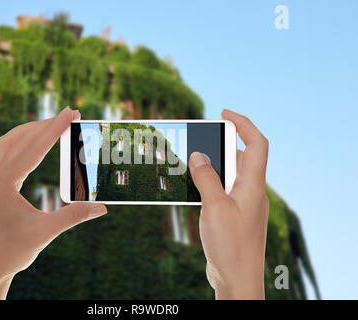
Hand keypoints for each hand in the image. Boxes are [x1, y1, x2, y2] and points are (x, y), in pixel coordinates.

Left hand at [0, 107, 106, 299]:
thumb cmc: (11, 252)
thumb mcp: (44, 233)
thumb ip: (72, 217)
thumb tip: (101, 207)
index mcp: (3, 184)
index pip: (33, 149)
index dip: (54, 130)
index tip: (70, 112)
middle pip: (21, 139)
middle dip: (46, 124)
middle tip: (70, 113)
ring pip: (9, 142)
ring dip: (31, 130)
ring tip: (54, 123)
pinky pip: (7, 153)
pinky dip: (23, 142)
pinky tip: (35, 145)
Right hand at [189, 109, 268, 299]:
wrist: (238, 279)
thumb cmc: (231, 245)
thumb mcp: (214, 207)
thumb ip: (206, 178)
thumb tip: (198, 155)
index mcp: (253, 185)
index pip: (256, 144)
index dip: (243, 124)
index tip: (224, 113)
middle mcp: (252, 191)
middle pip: (242, 157)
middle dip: (222, 144)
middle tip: (201, 138)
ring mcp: (244, 204)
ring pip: (230, 175)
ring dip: (214, 166)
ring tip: (191, 162)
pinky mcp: (234, 216)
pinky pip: (223, 191)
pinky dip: (210, 184)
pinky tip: (193, 188)